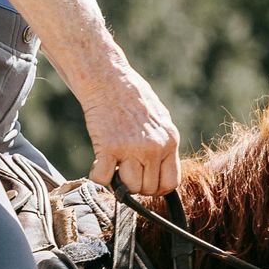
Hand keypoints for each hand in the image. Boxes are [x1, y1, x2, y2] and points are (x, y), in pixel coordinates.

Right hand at [82, 62, 180, 199]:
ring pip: (129, 188)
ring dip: (118, 183)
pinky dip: (98, 178)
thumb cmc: (132, 97)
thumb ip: (162, 144)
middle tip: (124, 171)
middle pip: (148, 188)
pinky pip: (104, 179)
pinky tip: (98, 165)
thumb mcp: (160, 120)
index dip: (157, 188)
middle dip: (135, 185)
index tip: (145, 183)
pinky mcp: (109, 147)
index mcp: (170, 140)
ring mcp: (132, 148)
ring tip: (113, 167)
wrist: (108, 80)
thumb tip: (160, 170)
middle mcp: (154, 147)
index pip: (171, 182)